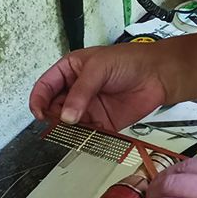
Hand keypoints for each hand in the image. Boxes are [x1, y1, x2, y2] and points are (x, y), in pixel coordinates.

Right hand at [29, 44, 171, 130]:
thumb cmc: (129, 61)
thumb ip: (81, 92)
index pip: (45, 87)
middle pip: (54, 108)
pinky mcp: (102, 123)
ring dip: (70, 129)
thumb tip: (66, 116)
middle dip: (54, 116)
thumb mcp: (99, 68)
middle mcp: (76, 90)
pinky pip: (88, 134)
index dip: (38, 100)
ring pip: (69, 124)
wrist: (157, 74)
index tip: (39, 113)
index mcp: (69, 71)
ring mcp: (88, 107)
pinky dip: (86, 136)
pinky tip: (92, 132)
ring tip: (77, 127)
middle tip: (61, 121)